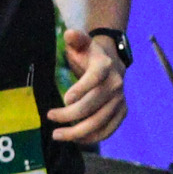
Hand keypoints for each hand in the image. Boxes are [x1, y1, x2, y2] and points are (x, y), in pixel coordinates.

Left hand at [49, 28, 125, 143]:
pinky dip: (92, 137)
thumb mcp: (81, 43)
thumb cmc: (89, 55)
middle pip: (93, 105)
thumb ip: (75, 38)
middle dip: (70, 115)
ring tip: (58, 135)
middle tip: (51, 117)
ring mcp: (120, 100)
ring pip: (99, 121)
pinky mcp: (121, 112)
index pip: (95, 78)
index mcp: (105, 66)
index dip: (82, 88)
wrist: (111, 63)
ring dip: (78, 132)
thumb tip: (70, 34)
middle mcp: (116, 84)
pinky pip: (108, 130)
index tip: (65, 98)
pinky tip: (75, 139)